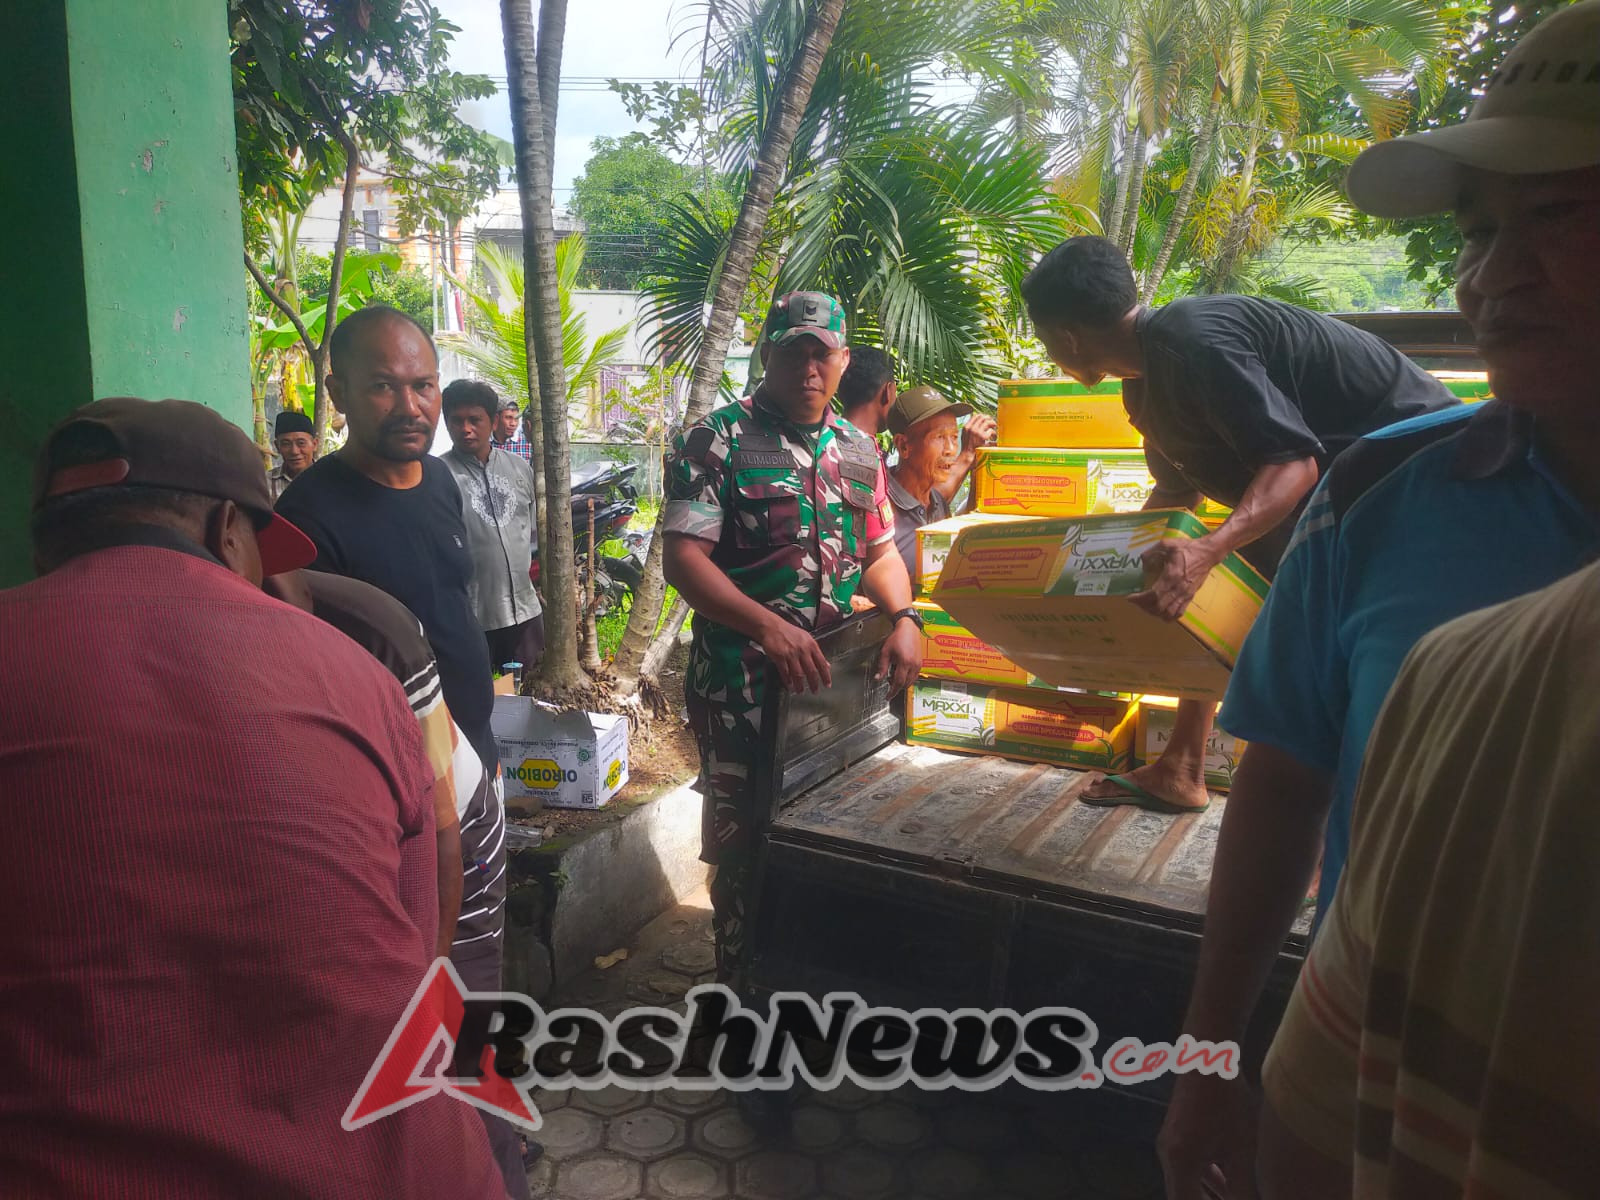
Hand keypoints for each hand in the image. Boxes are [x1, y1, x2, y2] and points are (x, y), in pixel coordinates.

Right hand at [759, 616, 831, 693]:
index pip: (822, 663)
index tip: (827, 684)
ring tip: (800, 691)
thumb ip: (816, 653)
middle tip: (815, 691)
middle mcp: (802, 650)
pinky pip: (785, 672)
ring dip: (800, 685)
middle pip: (811, 671)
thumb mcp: (806, 639)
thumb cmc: (789, 633)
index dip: (825, 676)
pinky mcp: (780, 656)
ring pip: (798, 674)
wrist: (772, 627)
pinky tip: (789, 685)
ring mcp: (791, 654)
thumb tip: (827, 665)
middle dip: (814, 683)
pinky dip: (787, 680)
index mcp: (811, 645)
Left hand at [876, 619, 922, 692]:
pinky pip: (914, 676)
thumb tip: (877, 678)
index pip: (898, 682)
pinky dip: (907, 678)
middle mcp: (913, 665)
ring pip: (911, 681)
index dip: (892, 691)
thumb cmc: (896, 638)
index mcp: (904, 662)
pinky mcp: (920, 663)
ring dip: (902, 683)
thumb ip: (882, 667)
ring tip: (893, 676)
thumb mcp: (885, 652)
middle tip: (888, 683)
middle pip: (905, 684)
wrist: (909, 629)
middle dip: (896, 687)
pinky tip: (901, 673)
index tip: (887, 697)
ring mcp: (918, 665)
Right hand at [961, 413, 996, 453]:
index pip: (976, 416)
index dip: (984, 417)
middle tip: (993, 425)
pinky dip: (994, 435)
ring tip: (994, 432)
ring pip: (988, 422)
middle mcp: (971, 428)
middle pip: (983, 417)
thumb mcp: (965, 436)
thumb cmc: (967, 449)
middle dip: (990, 420)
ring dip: (993, 426)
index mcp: (966, 427)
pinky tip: (994, 439)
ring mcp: (977, 432)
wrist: (966, 458)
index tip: (988, 420)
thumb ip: (970, 429)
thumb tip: (979, 423)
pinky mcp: (983, 437)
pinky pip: (991, 431)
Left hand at [1130, 538, 1218, 621]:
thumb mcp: (1167, 544)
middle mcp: (1178, 588)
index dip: (1140, 599)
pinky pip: (1179, 613)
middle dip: (1144, 606)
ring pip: (1168, 613)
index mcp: (1171, 575)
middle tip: (1136, 601)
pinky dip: (1168, 616)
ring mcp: (1185, 594)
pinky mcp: (1190, 597)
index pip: (1153, 594)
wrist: (1208, 553)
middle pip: (1158, 607)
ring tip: (1147, 606)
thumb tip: (1142, 563)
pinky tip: (1161, 612)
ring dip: (1155, 613)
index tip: (1130, 598)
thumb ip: (1151, 552)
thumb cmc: (1187, 548)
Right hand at [1158, 1071, 1259, 1199]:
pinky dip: (1206, 1181)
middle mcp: (1168, 1156)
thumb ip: (1242, 1187)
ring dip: (1207, 1195)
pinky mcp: (1176, 1137)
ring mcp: (1169, 1146)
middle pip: (1182, 1196)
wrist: (1208, 1058)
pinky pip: (1187, 1168)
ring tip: (1235, 1195)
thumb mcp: (1241, 1149)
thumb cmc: (1227, 1102)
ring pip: (1185, 1184)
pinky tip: (1228, 1182)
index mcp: (1180, 1162)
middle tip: (1235, 1198)